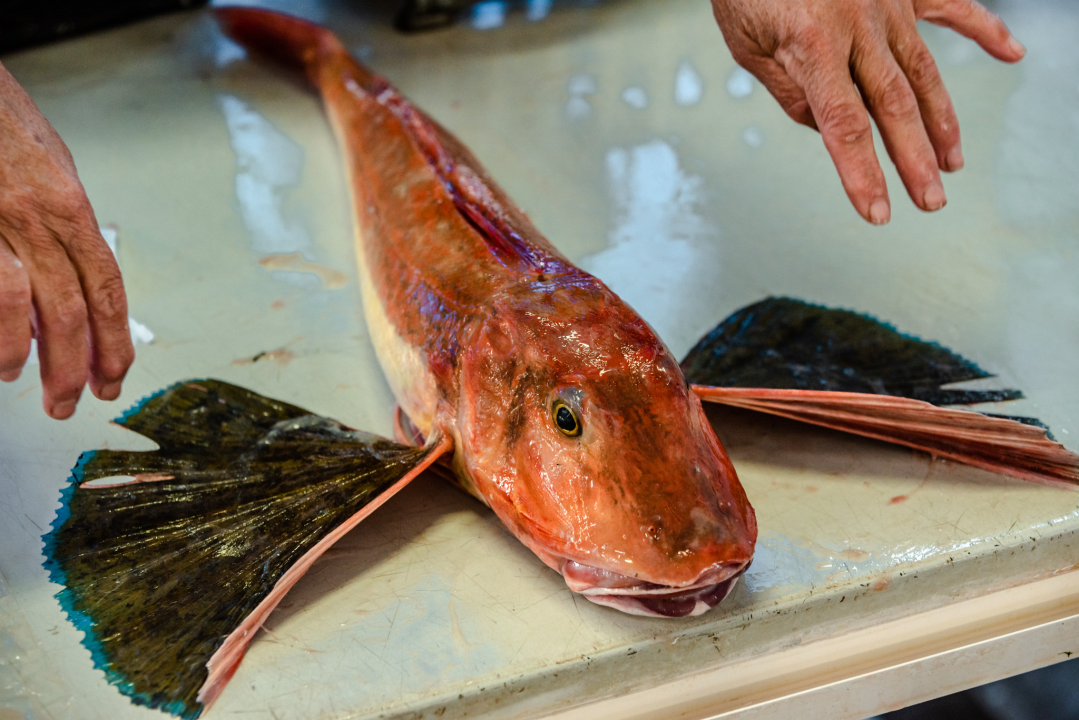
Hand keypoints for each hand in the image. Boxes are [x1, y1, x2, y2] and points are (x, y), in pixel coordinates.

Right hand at [0, 62, 133, 418]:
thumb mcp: (52, 166)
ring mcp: (0, 223)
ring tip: (27, 384)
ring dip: (32, 357)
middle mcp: (40, 218)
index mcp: (70, 206)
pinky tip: (0, 356)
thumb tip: (70, 280)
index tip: (113, 376)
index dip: (113, 340)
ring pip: (28, 306)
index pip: (106, 288)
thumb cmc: (0, 120)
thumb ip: (64, 224)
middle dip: (77, 365)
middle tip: (70, 402)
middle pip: (72, 308)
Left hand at [711, 0, 1024, 223]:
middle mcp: (858, 25)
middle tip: (929, 202)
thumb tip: (824, 128)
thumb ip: (787, 89)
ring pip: (923, 72)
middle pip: (893, 107)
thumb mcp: (746, 42)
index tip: (877, 212)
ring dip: (941, 122)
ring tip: (951, 163)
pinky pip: (949, 6)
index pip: (843, 126)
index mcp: (813, 44)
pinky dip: (982, 28)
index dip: (862, 174)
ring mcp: (885, 4)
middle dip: (914, 160)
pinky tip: (1010, 53)